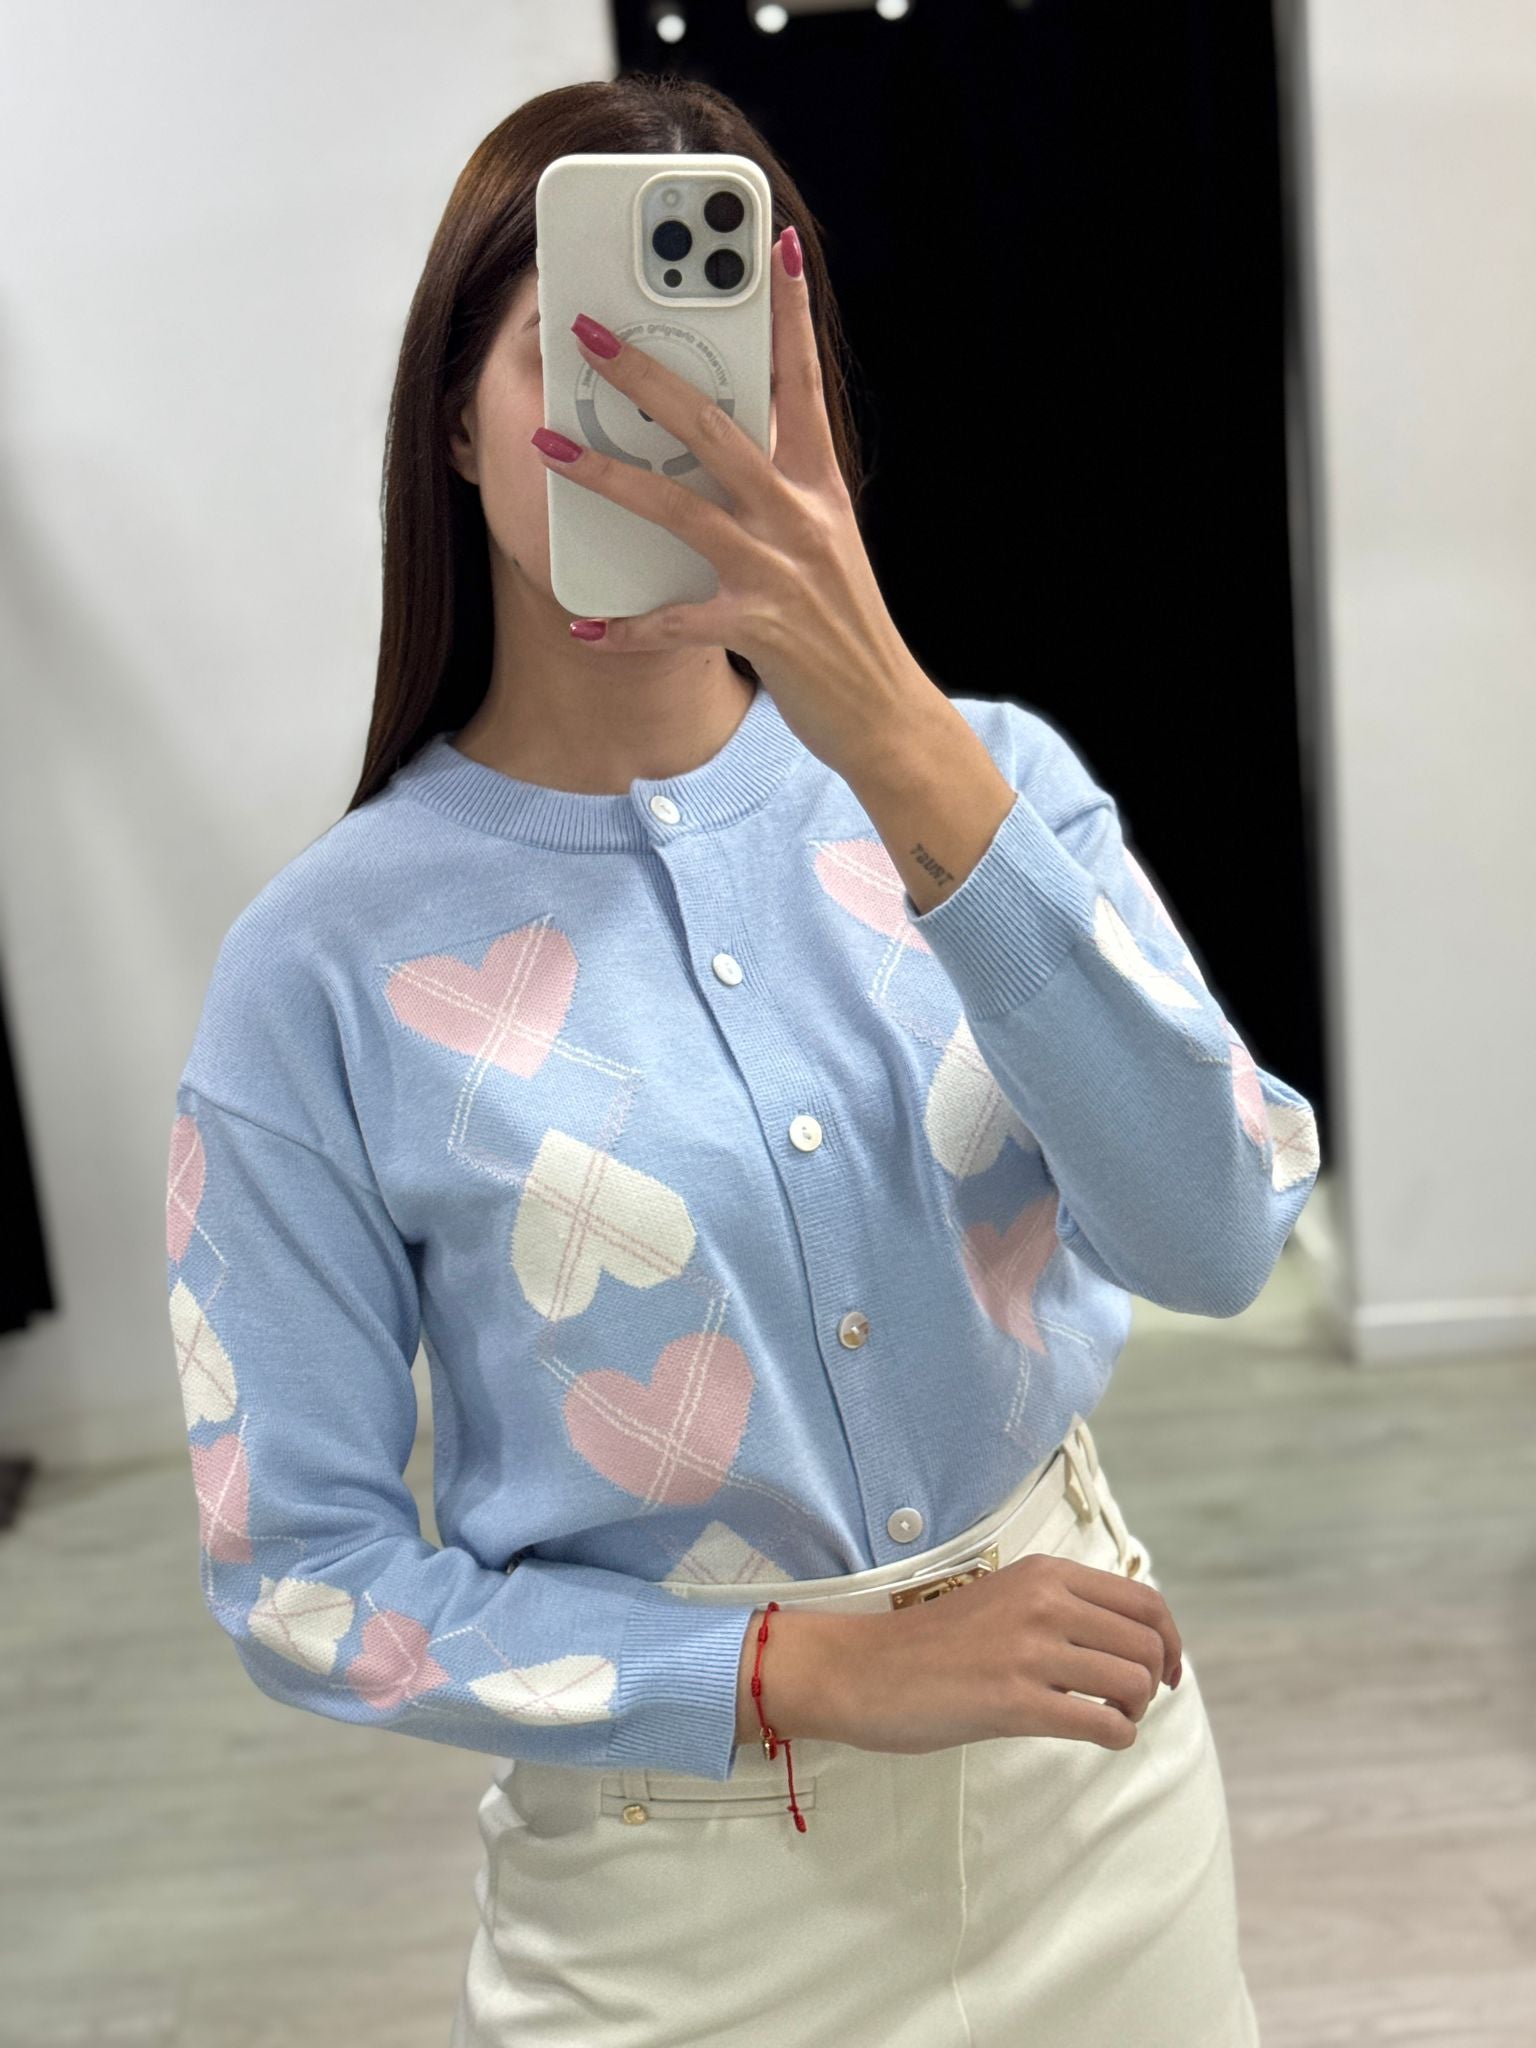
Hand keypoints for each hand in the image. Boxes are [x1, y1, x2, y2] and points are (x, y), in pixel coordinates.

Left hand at [529, 227, 936, 784]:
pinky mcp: (760, 628)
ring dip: (607, 474)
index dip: (790, 312)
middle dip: (646, 376)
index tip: (772, 247)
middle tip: (591, 334)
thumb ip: (784, 494)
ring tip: (549, 448)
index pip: (803, 380)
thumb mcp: (827, 543)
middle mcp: (800, 516)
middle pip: (714, 427)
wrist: (885, 712)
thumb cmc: (847, 628)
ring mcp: (779, 570)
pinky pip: (676, 622)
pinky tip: (585, 627)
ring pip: (680, 507)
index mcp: (820, 485)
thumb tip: (728, 450)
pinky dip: (626, 628)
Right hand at [842, 1551, 1185, 1755]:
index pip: (1144, 1602)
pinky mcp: (1014, 1702)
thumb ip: (1056, 1604)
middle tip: (1131, 1703)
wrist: (862, 1669)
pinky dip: (1116, 1737)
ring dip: (1135, 1711)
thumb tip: (1125, 1637)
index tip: (1168, 1671)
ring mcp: (1028, 1651)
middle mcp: (1043, 1603)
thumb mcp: (1001, 1596)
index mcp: (1043, 1574)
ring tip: (1111, 1720)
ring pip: (1133, 1683)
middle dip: (1155, 1682)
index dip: (1170, 1641)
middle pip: (1147, 1644)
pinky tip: (1100, 1738)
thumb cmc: (931, 1642)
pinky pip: (1101, 1724)